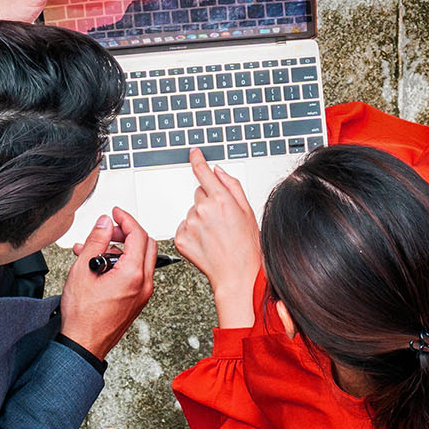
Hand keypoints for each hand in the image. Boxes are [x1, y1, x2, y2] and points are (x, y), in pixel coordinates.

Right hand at [59, 207, 156, 358]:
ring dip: (121, 249)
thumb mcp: (83, 270)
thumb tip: (104, 223)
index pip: (138, 235)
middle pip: (146, 244)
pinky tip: (99, 265)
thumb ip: (96, 241)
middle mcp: (144, 284)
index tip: (115, 213)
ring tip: (94, 250)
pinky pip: (136, 273)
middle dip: (127, 233)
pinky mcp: (137, 300)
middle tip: (108, 231)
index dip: (126, 219)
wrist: (84, 344)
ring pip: (141, 259)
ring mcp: (142, 293)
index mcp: (133, 274)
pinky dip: (121, 263)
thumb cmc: (83, 316)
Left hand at [172, 149, 260, 328]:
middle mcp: (203, 210)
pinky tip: (206, 242)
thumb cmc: (247, 246)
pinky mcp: (181, 238)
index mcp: (221, 200)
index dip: (197, 160)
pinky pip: (183, 228)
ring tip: (215, 235)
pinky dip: (192, 233)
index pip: (203, 172)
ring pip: (191, 212)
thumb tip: (219, 171)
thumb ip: (232, 186)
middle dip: (208, 202)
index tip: (193, 153)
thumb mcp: (247, 211)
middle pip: (198, 194)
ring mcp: (190, 224)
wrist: (238, 275)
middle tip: (221, 221)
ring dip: (200, 219)